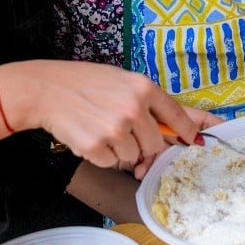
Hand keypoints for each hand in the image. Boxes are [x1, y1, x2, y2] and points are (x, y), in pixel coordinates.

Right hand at [0, 60, 221, 167]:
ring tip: (102, 128)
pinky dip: (102, 155)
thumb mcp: (122, 81)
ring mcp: (115, 129)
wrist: (47, 90)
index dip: (189, 132)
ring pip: (134, 157)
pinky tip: (90, 136)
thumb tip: (181, 129)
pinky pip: (112, 163)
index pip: (178, 116)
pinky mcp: (96, 147)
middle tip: (125, 131)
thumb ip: (149, 103)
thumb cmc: (86, 83)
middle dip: (145, 145)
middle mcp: (133, 109)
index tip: (197, 141)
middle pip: (156, 145)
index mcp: (143, 88)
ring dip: (121, 150)